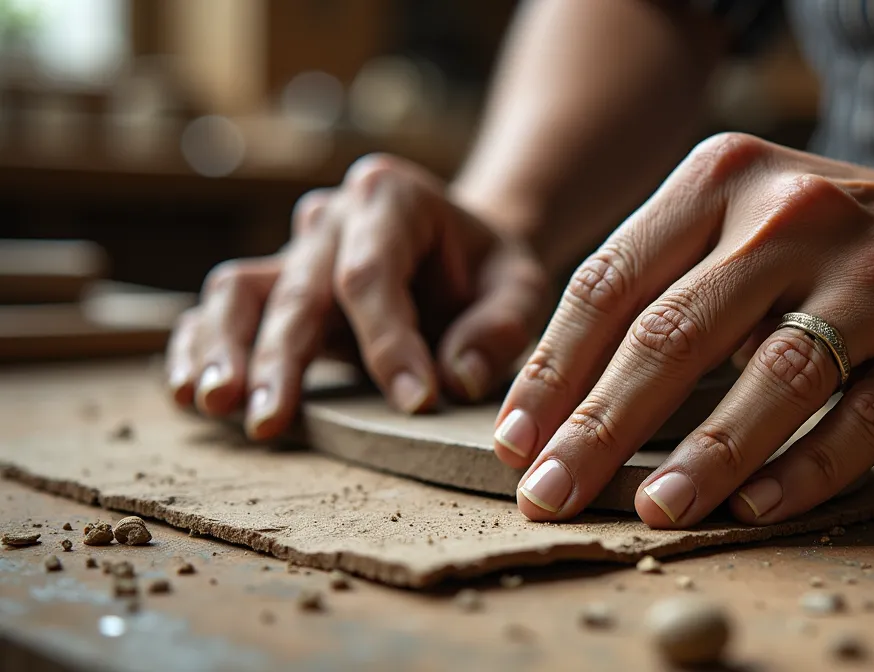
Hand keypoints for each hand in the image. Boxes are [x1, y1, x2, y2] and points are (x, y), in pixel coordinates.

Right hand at [167, 154, 550, 438]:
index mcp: (392, 197)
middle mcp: (330, 217)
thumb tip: (458, 379)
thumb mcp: (520, 285)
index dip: (388, 340)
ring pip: (238, 292)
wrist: (460, 250)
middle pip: (297, 287)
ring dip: (223, 350)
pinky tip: (189, 392)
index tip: (414, 402)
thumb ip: (499, 327)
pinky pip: (220, 312)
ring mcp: (292, 250)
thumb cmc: (488, 270)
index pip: (374, 272)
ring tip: (215, 404)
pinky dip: (200, 348)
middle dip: (281, 357)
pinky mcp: (270, 286)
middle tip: (270, 420)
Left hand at [493, 133, 873, 527]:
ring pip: (772, 375)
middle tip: (550, 492)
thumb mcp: (751, 221)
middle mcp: (794, 214)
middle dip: (600, 425)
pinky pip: (863, 415)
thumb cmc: (848, 248)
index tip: (516, 439)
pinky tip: (756, 510)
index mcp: (726, 178)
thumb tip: (565, 400)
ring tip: (652, 511)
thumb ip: (668, 283)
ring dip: (704, 455)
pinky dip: (807, 469)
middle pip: (674, 331)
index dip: (555, 369)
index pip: (612, 279)